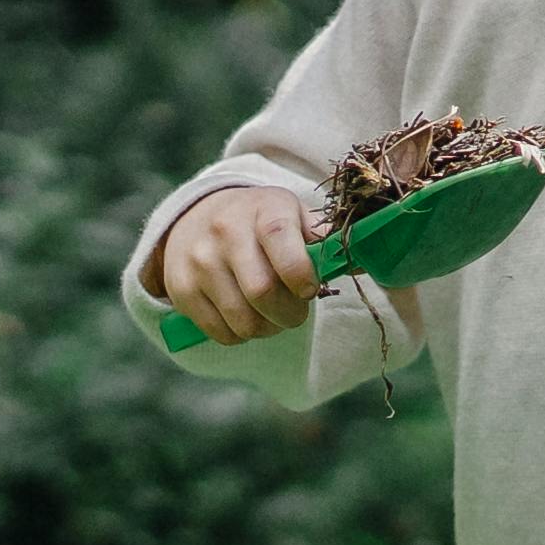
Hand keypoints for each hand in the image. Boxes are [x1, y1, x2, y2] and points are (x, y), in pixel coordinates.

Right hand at [147, 184, 323, 340]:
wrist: (198, 216)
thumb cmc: (260, 222)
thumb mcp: (293, 215)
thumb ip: (323, 239)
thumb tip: (363, 258)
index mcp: (264, 209)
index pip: (281, 240)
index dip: (301, 273)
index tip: (308, 290)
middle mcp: (226, 232)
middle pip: (262, 292)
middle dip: (290, 314)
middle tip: (295, 313)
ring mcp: (199, 261)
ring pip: (242, 320)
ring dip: (267, 329)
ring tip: (272, 317)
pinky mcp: (181, 288)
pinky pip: (220, 332)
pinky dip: (241, 335)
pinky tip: (245, 317)